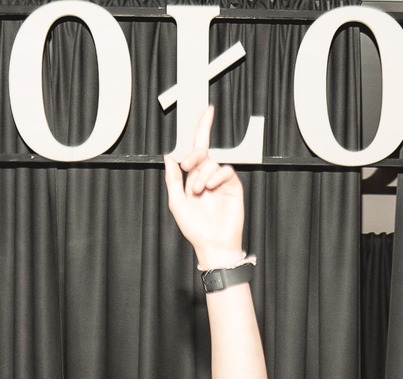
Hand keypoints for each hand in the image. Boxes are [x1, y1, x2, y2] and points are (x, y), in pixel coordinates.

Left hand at [164, 107, 244, 267]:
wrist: (214, 243)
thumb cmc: (194, 227)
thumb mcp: (176, 202)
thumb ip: (172, 179)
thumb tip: (169, 156)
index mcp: (193, 177)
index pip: (197, 149)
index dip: (203, 129)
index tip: (208, 111)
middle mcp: (207, 176)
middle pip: (202, 152)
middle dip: (194, 154)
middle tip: (187, 165)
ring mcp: (220, 181)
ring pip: (212, 163)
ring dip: (202, 174)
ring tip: (199, 191)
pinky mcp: (233, 186)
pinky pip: (225, 171)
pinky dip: (216, 177)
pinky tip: (211, 188)